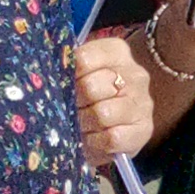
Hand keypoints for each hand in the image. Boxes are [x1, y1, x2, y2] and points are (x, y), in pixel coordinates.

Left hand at [67, 35, 152, 162]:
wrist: (113, 130)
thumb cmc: (89, 99)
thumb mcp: (79, 76)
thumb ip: (67, 69)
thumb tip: (51, 73)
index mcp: (117, 53)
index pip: (84, 59)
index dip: (68, 75)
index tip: (63, 84)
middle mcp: (135, 74)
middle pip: (91, 87)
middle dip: (74, 102)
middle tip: (70, 109)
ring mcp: (143, 103)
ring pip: (102, 113)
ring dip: (84, 124)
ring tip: (80, 125)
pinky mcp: (143, 130)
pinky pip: (112, 137)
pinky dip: (96, 141)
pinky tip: (93, 138)